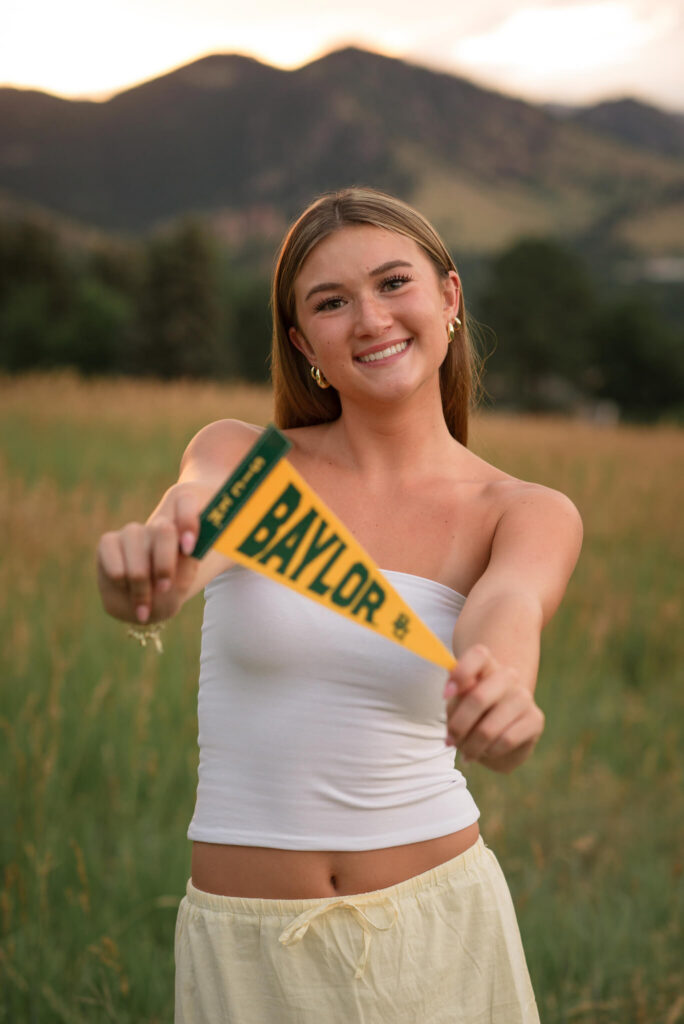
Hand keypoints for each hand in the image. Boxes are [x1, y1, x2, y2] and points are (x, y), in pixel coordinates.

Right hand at [96, 481, 212, 623]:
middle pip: (164, 530)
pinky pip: (115, 560)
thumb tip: (185, 549)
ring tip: (144, 602)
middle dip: (164, 564)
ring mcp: (133, 532)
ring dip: (141, 582)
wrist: (143, 608)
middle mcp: (159, 526)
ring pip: (137, 548)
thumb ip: (186, 565)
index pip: (187, 502)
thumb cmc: (168, 593)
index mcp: (184, 531)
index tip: (189, 548)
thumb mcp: (182, 584)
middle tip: (164, 588)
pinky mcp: (109, 541)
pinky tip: (124, 588)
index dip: (188, 521)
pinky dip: (121, 580)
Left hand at [443, 644, 544, 772]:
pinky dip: (490, 751)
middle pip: (478, 697)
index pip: (478, 655)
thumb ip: (456, 696)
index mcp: (486, 665)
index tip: (445, 695)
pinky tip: (486, 752)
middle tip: (449, 740)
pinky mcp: (535, 719)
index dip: (461, 673)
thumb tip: (451, 692)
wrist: (500, 737)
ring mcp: (523, 696)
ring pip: (489, 727)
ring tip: (466, 752)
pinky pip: (506, 740)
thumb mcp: (458, 704)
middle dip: (458, 725)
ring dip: (471, 746)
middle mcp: (508, 676)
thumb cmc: (473, 715)